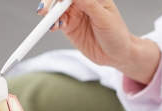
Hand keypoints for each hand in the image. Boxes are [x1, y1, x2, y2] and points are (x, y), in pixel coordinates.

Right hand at [39, 0, 160, 83]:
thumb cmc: (117, 34)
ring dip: (50, 14)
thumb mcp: (104, 19)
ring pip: (56, 9)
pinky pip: (57, 22)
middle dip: (51, 2)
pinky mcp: (69, 27)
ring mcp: (74, 14)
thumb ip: (89, 5)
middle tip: (43, 10)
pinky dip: (52, 24)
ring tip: (51, 23)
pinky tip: (54, 27)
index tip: (58, 0)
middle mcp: (82, 3)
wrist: (118, 55)